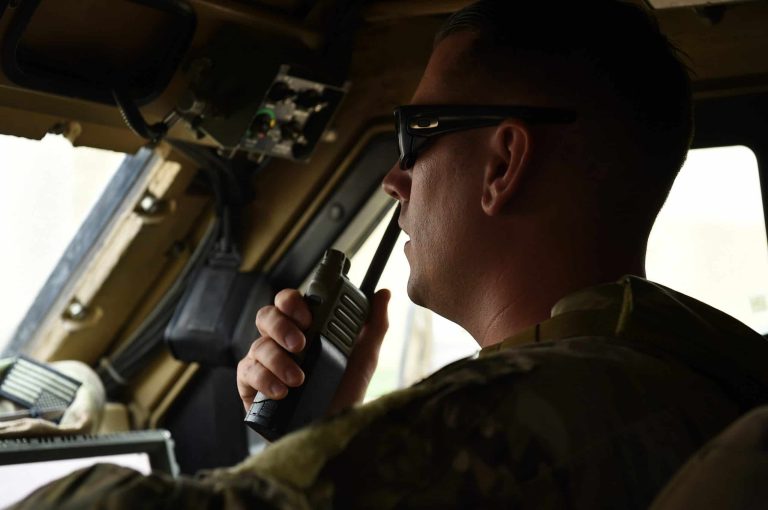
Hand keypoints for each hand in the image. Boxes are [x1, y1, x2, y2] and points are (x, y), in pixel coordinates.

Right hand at [236, 288, 390, 413]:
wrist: (331, 432)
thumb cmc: (344, 393)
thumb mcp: (364, 359)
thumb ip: (374, 325)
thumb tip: (384, 294)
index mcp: (303, 329)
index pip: (288, 302)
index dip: (293, 302)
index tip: (309, 316)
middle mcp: (280, 342)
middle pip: (266, 316)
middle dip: (282, 326)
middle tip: (301, 344)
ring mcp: (263, 362)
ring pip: (258, 345)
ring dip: (279, 359)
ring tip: (299, 378)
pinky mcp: (250, 386)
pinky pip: (247, 372)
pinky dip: (264, 379)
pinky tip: (282, 390)